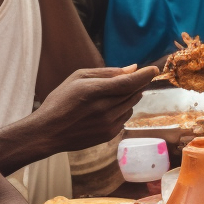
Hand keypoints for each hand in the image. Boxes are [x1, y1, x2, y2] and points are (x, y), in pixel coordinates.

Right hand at [33, 65, 158, 152]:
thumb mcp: (78, 78)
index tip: (155, 69)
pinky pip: (125, 117)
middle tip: (130, 79)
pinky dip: (122, 109)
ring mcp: (108, 123)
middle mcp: (104, 108)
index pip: (129, 82)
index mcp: (95, 91)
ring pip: (131, 105)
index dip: (145, 75)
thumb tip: (133, 68)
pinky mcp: (109, 134)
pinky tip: (107, 108)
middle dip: (136, 84)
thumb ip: (106, 72)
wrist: (49, 131)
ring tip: (110, 94)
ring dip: (128, 96)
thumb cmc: (61, 100)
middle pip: (133, 92)